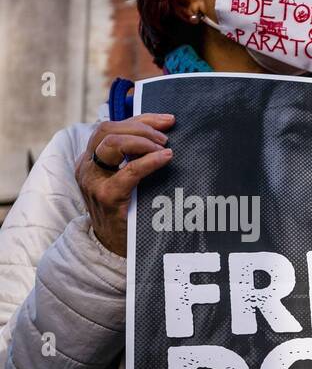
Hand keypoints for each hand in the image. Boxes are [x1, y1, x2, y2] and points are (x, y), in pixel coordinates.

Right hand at [74, 114, 174, 256]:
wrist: (114, 249)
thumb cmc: (127, 213)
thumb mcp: (126, 182)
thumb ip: (134, 161)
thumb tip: (164, 139)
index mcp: (90, 160)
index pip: (110, 127)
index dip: (139, 119)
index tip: (167, 120)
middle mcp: (86, 167)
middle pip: (108, 130)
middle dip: (141, 126)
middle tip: (166, 136)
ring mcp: (93, 181)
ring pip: (111, 143)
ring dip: (142, 140)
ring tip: (165, 148)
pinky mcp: (106, 197)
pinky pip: (128, 171)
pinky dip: (148, 161)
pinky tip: (165, 158)